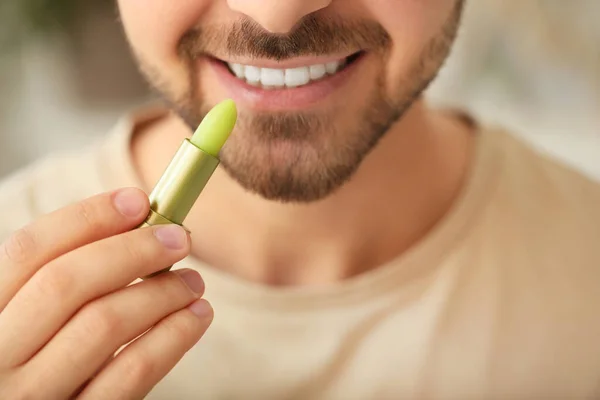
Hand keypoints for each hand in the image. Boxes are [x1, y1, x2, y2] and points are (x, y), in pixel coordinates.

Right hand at [0, 188, 212, 398]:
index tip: (139, 200)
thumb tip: (136, 221)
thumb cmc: (36, 361)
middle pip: (67, 283)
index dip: (88, 217)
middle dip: (133, 251)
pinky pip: (132, 374)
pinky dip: (173, 337)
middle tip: (179, 239)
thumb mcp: (26, 319)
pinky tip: (196, 317)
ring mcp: (33, 395)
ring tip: (194, 281)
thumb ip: (60, 280)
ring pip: (104, 324)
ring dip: (162, 292)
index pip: (29, 251)